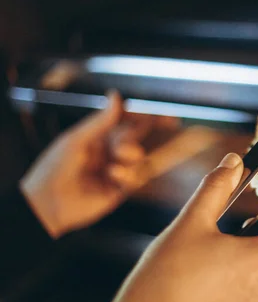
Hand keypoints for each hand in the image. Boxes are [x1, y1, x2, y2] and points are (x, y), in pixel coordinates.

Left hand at [20, 91, 176, 237]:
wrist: (46, 205)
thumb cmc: (53, 168)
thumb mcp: (77, 140)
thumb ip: (101, 120)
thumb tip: (116, 96)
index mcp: (97, 137)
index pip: (125, 122)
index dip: (143, 117)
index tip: (161, 113)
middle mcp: (108, 153)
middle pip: (137, 138)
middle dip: (151, 131)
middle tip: (168, 125)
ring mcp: (115, 171)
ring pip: (138, 158)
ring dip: (131, 156)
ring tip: (114, 164)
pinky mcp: (118, 191)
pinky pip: (135, 179)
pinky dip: (128, 175)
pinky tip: (114, 176)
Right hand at [106, 153, 257, 301]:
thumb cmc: (168, 272)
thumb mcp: (191, 222)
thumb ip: (216, 187)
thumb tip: (234, 161)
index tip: (245, 226)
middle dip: (248, 249)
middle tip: (213, 246)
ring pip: (254, 283)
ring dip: (237, 273)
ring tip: (202, 271)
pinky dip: (227, 297)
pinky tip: (199, 294)